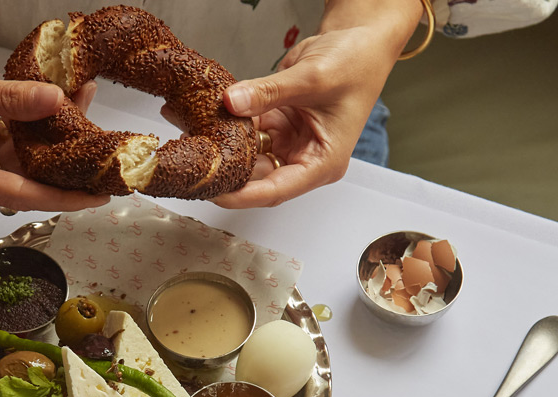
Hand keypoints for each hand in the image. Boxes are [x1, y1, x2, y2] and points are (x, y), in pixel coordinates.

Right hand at [0, 43, 107, 211]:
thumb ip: (9, 98)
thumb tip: (55, 100)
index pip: (21, 196)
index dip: (64, 197)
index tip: (97, 196)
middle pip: (27, 182)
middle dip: (65, 163)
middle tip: (102, 149)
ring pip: (24, 164)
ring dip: (52, 140)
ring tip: (84, 109)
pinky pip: (14, 148)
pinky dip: (35, 130)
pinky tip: (59, 106)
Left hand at [216, 25, 401, 207]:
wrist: (360, 38)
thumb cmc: (356, 63)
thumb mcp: (311, 78)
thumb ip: (268, 92)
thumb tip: (231, 103)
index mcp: (322, 163)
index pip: (276, 190)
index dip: (243, 195)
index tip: (216, 193)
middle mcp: (304, 159)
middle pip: (258, 178)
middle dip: (229, 171)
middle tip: (199, 166)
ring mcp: (288, 143)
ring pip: (250, 156)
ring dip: (227, 147)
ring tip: (200, 139)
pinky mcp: (277, 126)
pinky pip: (249, 132)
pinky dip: (231, 125)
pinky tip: (211, 119)